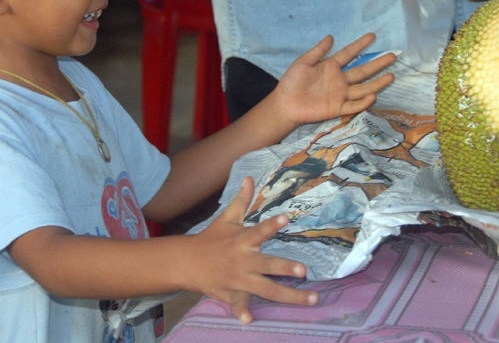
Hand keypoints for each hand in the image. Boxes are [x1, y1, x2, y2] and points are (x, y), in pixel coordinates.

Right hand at [190, 177, 316, 323]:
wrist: (187, 261)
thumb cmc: (212, 238)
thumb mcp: (227, 218)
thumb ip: (242, 200)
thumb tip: (250, 178)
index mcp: (242, 241)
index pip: (259, 231)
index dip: (272, 225)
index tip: (286, 218)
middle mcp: (243, 261)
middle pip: (267, 265)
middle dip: (285, 268)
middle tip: (303, 270)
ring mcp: (238, 280)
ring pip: (267, 289)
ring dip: (288, 296)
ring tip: (311, 298)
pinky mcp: (232, 293)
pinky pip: (238, 304)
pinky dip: (242, 312)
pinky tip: (249, 320)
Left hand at [274, 33, 395, 127]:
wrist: (285, 103)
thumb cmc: (292, 82)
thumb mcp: (303, 62)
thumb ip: (318, 51)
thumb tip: (331, 36)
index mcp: (331, 66)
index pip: (349, 54)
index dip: (360, 45)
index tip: (372, 36)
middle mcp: (339, 80)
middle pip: (362, 71)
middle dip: (377, 64)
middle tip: (392, 56)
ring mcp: (340, 94)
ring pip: (363, 88)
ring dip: (377, 83)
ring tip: (391, 76)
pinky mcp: (337, 108)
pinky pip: (353, 105)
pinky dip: (363, 102)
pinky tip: (373, 96)